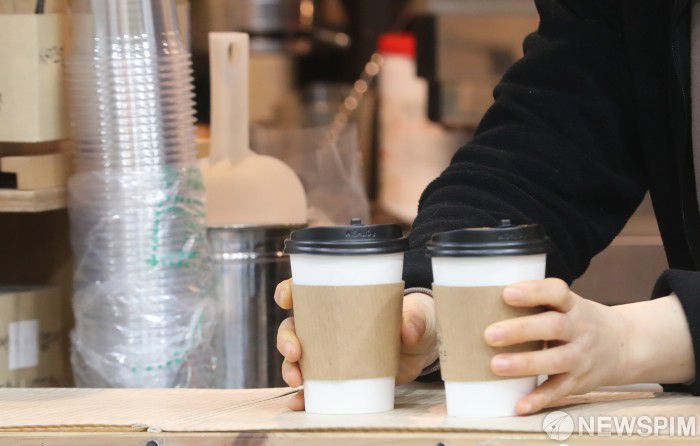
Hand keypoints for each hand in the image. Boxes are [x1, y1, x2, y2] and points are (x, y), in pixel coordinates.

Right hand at [274, 279, 438, 410]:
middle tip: (295, 351)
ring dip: (289, 367)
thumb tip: (406, 332)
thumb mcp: (417, 314)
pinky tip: (300, 402)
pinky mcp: (338, 374)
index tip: (286, 298)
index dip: (289, 290)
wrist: (423, 349)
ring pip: (297, 357)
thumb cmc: (414, 319)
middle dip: (286, 338)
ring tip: (297, 380)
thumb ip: (413, 319)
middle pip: (294, 326)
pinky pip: (313, 385)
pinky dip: (303, 395)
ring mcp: (330, 351)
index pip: (306, 289)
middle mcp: (328, 324)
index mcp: (340, 299)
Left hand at [485, 278, 627, 414]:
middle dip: (520, 330)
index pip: (557, 292)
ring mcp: (581, 356)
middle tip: (489, 335)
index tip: (506, 293)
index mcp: (572, 305)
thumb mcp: (565, 305)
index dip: (533, 292)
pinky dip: (539, 399)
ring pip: (555, 360)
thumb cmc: (576, 320)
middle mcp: (579, 329)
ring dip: (525, 363)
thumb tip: (480, 300)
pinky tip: (519, 405)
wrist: (624, 345)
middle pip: (552, 327)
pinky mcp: (579, 381)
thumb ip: (535, 303)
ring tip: (495, 365)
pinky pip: (558, 391)